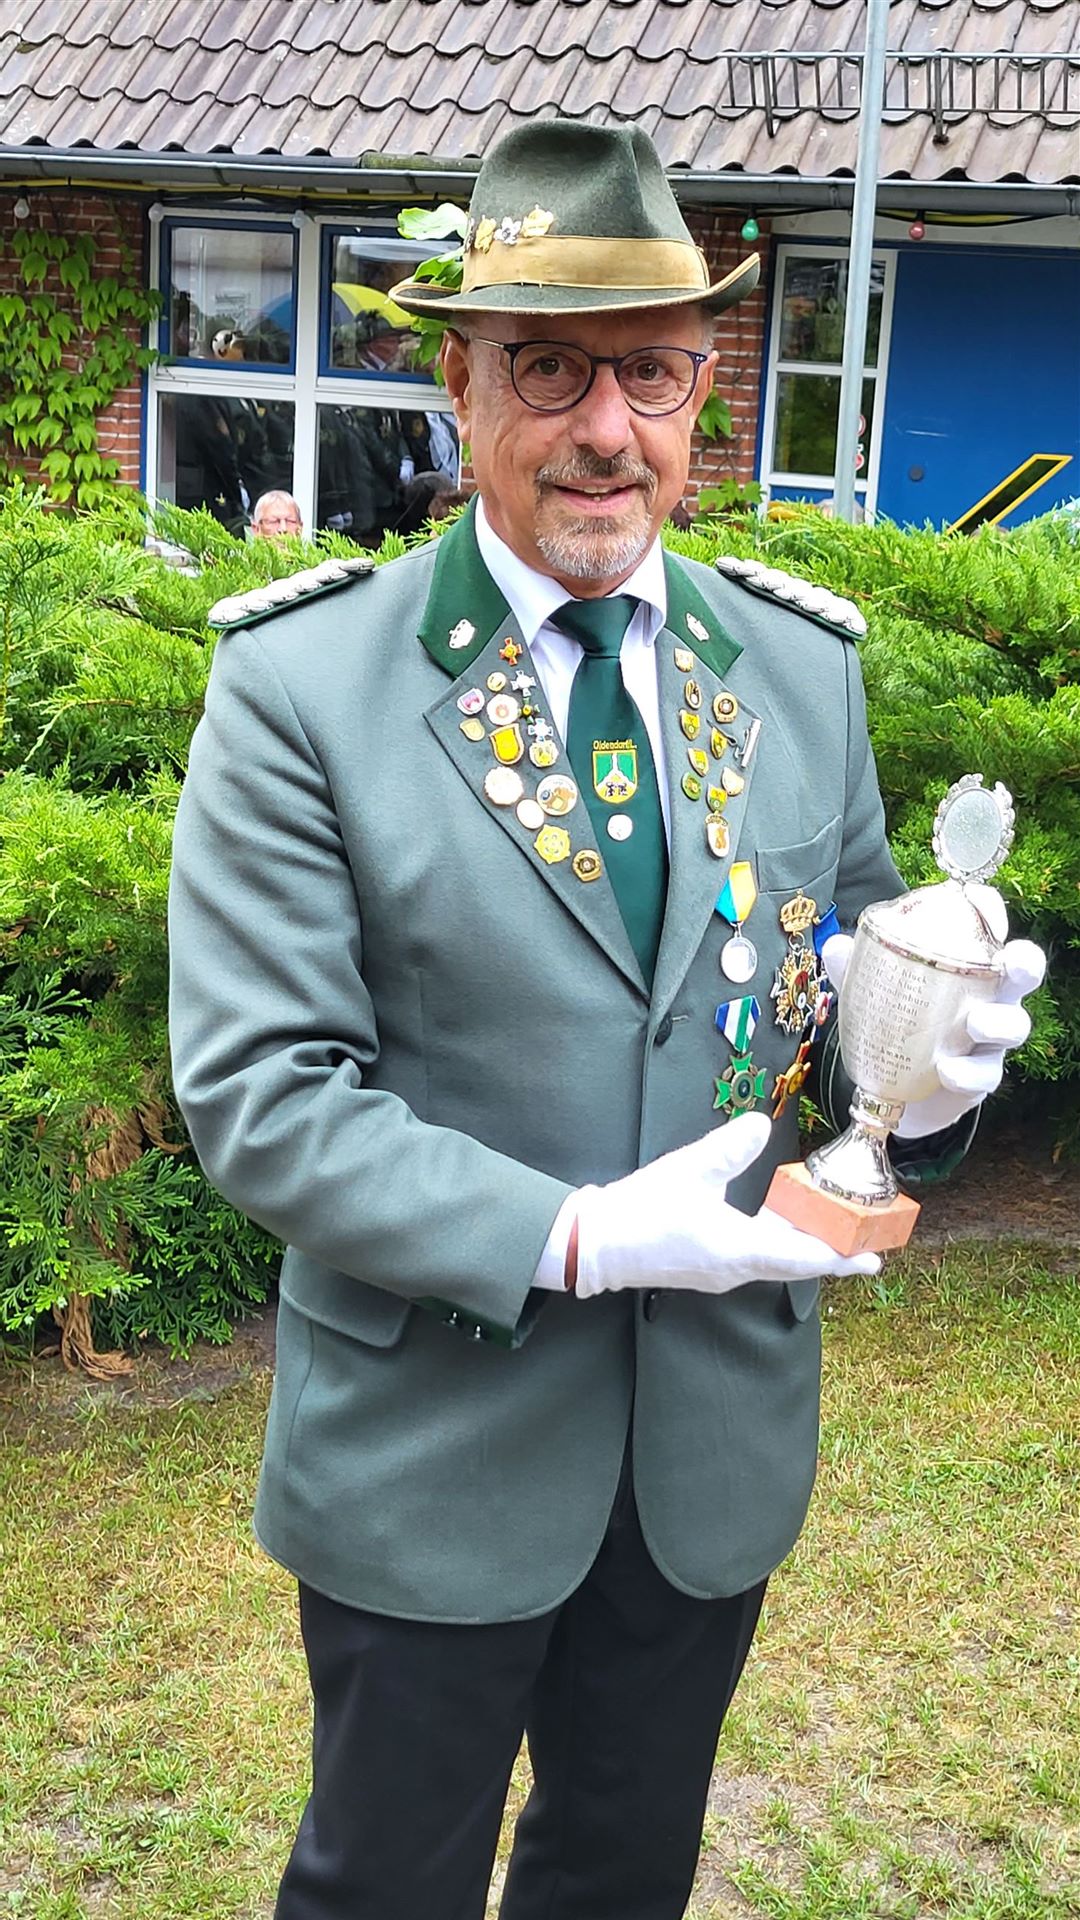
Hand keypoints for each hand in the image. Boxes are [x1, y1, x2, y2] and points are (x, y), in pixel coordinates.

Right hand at [573, 1112, 879, 1299]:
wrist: (595, 1244)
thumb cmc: (641, 1211)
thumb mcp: (688, 1169)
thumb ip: (729, 1147)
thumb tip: (760, 1123)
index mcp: (739, 1251)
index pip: (804, 1258)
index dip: (842, 1257)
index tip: (874, 1259)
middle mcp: (736, 1270)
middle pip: (796, 1262)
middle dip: (831, 1249)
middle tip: (865, 1236)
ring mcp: (721, 1273)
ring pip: (776, 1260)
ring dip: (803, 1245)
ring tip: (831, 1226)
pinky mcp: (707, 1267)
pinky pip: (755, 1257)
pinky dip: (777, 1242)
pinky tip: (781, 1222)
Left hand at [821, 923, 1045, 1140]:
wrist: (891, 1093)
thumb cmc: (893, 1027)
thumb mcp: (872, 995)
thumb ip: (857, 971)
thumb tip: (838, 945)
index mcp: (965, 968)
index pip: (987, 930)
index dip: (990, 910)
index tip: (977, 902)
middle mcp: (988, 998)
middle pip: (1023, 974)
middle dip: (1025, 964)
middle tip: (1013, 963)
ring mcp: (989, 1041)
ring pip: (1015, 1026)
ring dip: (999, 1022)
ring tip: (975, 1024)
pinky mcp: (980, 1079)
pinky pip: (985, 1074)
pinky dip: (968, 1072)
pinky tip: (947, 1071)